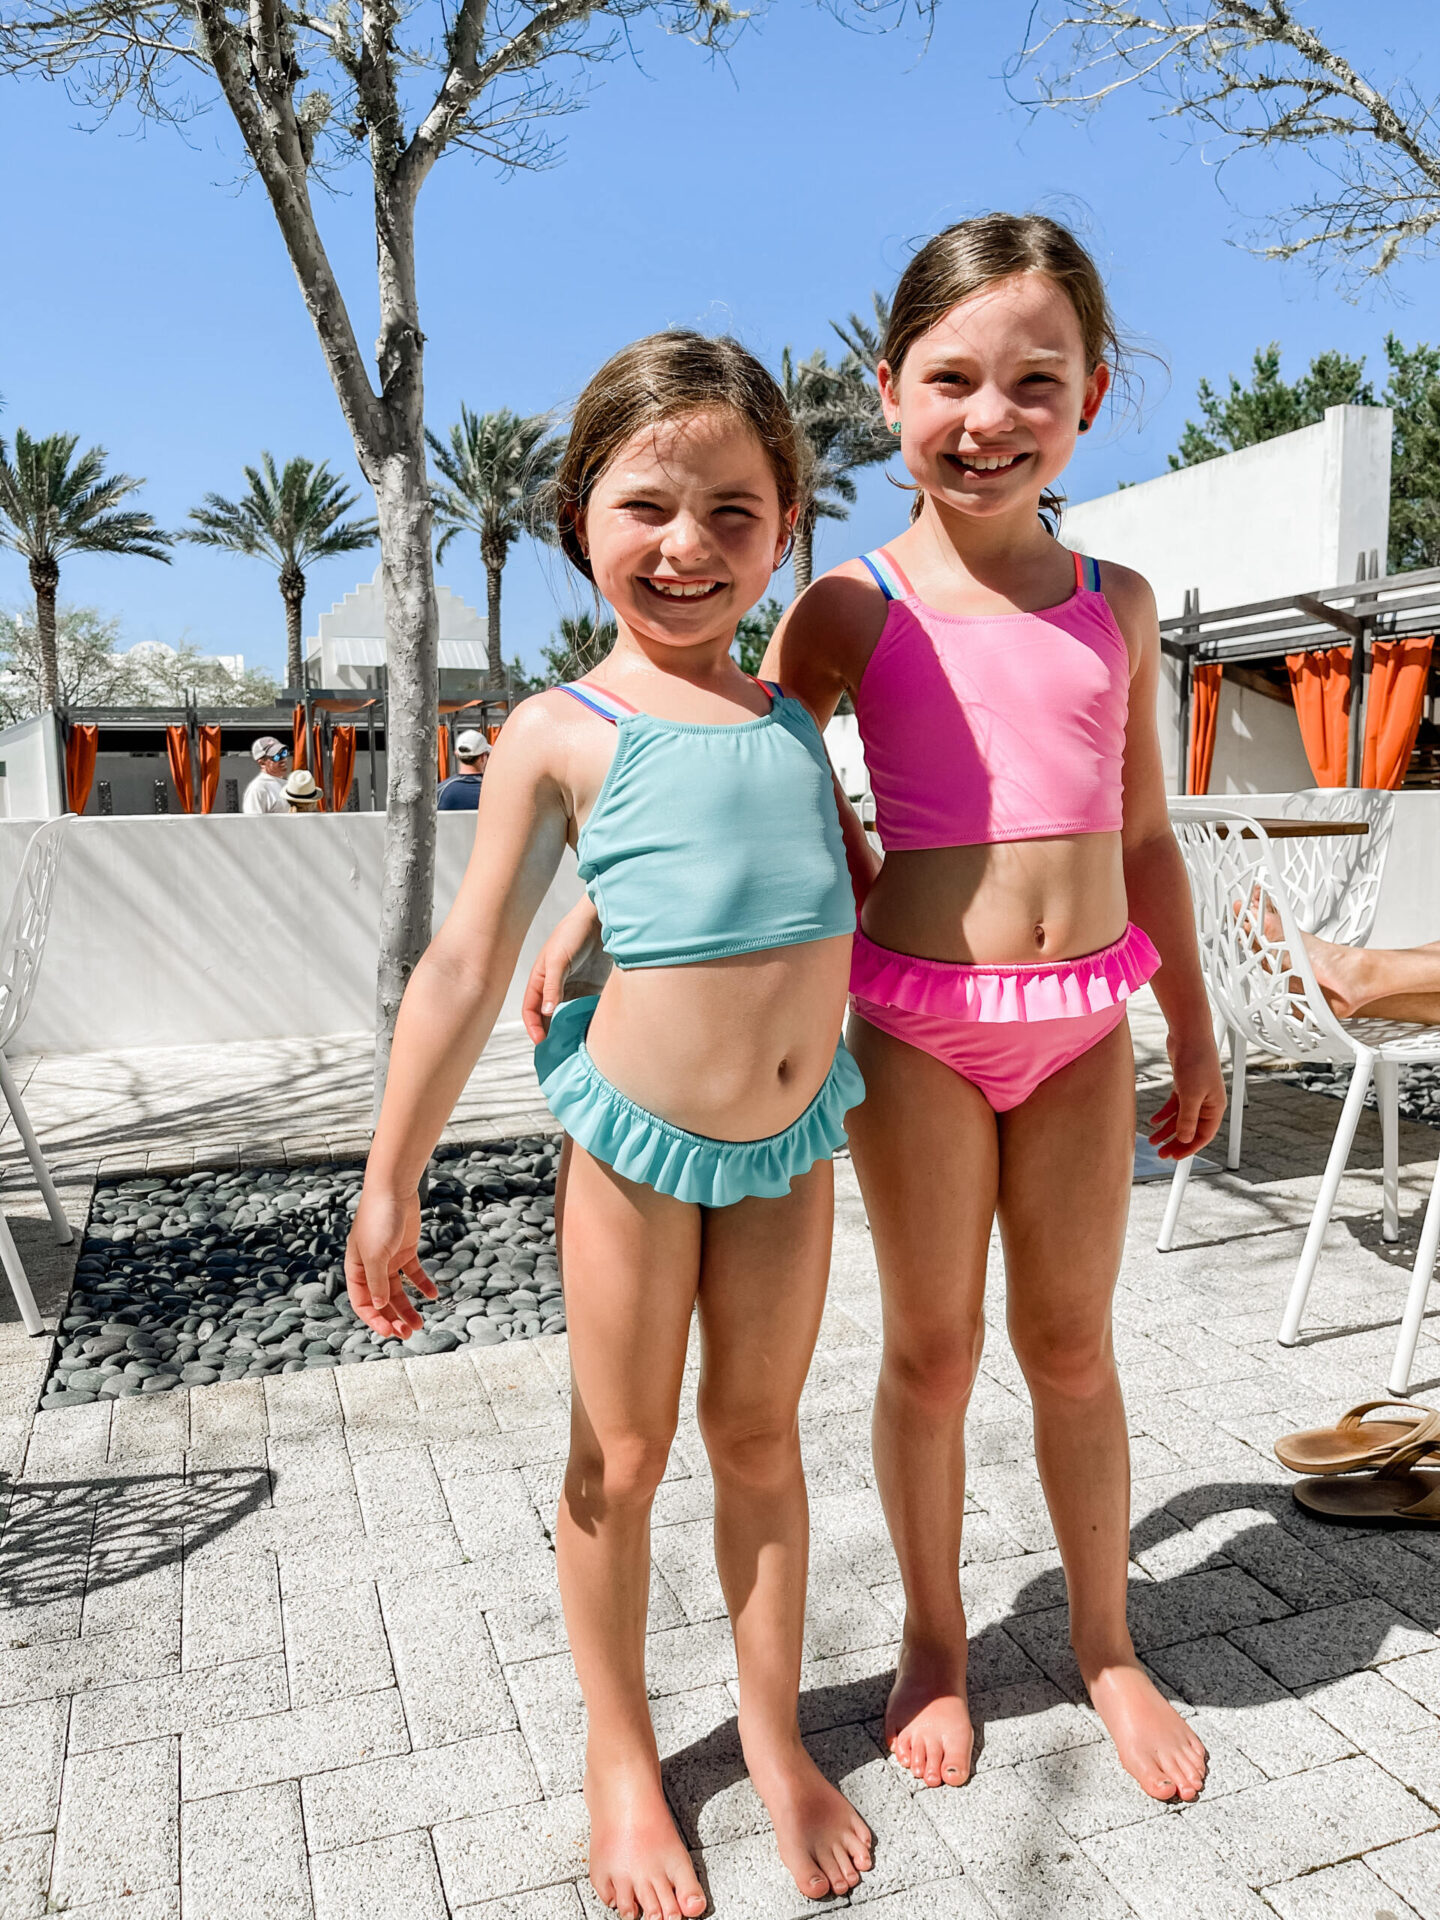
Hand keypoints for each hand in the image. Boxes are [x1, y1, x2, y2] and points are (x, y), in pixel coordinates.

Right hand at [345, 1186, 438, 1338]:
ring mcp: (389, 1259)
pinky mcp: (406, 1250)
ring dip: (408, 1308)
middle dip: (393, 1318)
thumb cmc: (378, 1219)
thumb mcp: (375, 1254)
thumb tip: (379, 1306)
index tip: (389, 1332)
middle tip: (409, 1333)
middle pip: (382, 1300)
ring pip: (398, 1291)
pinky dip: (422, 1285)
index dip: (374, 1319)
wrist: (394, 1190)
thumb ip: (376, 1282)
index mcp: (356, 1269)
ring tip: (419, 1324)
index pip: (362, 1302)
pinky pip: (414, 1274)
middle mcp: (371, 1267)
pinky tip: (433, 1295)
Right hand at [522, 895, 605, 1040]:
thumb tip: (545, 1012)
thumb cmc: (573, 934)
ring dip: (568, 1031)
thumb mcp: (558, 959)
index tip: (541, 1043)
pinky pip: (585, 1010)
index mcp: (540, 980)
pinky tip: (591, 1032)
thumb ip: (553, 986)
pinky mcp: (591, 989)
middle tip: (557, 1053)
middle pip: (547, 1017)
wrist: (600, 920)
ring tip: (573, 1047)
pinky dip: (585, 1022)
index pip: (531, 1009)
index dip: (533, 1027)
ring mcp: (573, 989)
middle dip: (549, 1034)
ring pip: (566, 1016)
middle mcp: (555, 988)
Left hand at [1148, 1032, 1226, 1160]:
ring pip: (1180, 1118)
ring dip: (1166, 1130)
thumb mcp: (1190, 1095)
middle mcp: (1207, 1102)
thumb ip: (1187, 1119)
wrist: (1189, 1035)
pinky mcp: (1183, 1085)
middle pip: (1191, 1129)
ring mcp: (1195, 1094)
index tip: (1174, 1157)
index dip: (1189, 1148)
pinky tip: (1153, 1121)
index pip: (1203, 1135)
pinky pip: (1174, 1106)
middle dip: (1176, 1142)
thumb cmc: (1195, 1062)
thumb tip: (1185, 1140)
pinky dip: (1164, 1114)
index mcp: (1215, 1107)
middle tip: (1161, 1154)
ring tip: (1152, 1140)